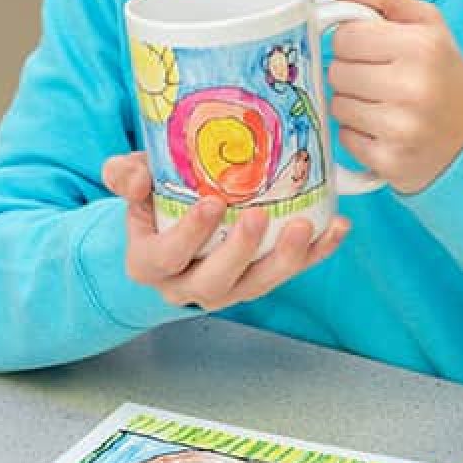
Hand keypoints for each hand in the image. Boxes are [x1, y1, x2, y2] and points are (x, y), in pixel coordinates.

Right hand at [101, 151, 349, 310]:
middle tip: (260, 216)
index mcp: (150, 262)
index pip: (167, 255)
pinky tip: (337, 227)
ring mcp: (227, 288)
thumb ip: (125, 176)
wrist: (169, 232)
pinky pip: (290, 272)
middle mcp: (187, 285)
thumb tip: (136, 174)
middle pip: (215, 280)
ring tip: (306, 226)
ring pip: (257, 284)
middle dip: (240, 251)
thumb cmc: (151, 201)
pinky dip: (317, 253)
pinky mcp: (258, 280)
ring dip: (286, 258)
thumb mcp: (132, 185)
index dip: (189, 234)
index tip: (211, 203)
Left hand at [328, 0, 462, 193]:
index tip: (371, 49)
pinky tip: (383, 128)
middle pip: (337, 71)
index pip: (345, 36)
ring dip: (352, 104)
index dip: (352, 41)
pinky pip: (344, 139)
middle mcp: (414, 87)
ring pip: (337, 105)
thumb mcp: (427, 24)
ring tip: (382, 103)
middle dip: (351, 73)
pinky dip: (357, 134)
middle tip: (379, 78)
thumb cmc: (444, 75)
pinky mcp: (390, 160)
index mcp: (421, 45)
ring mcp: (402, 127)